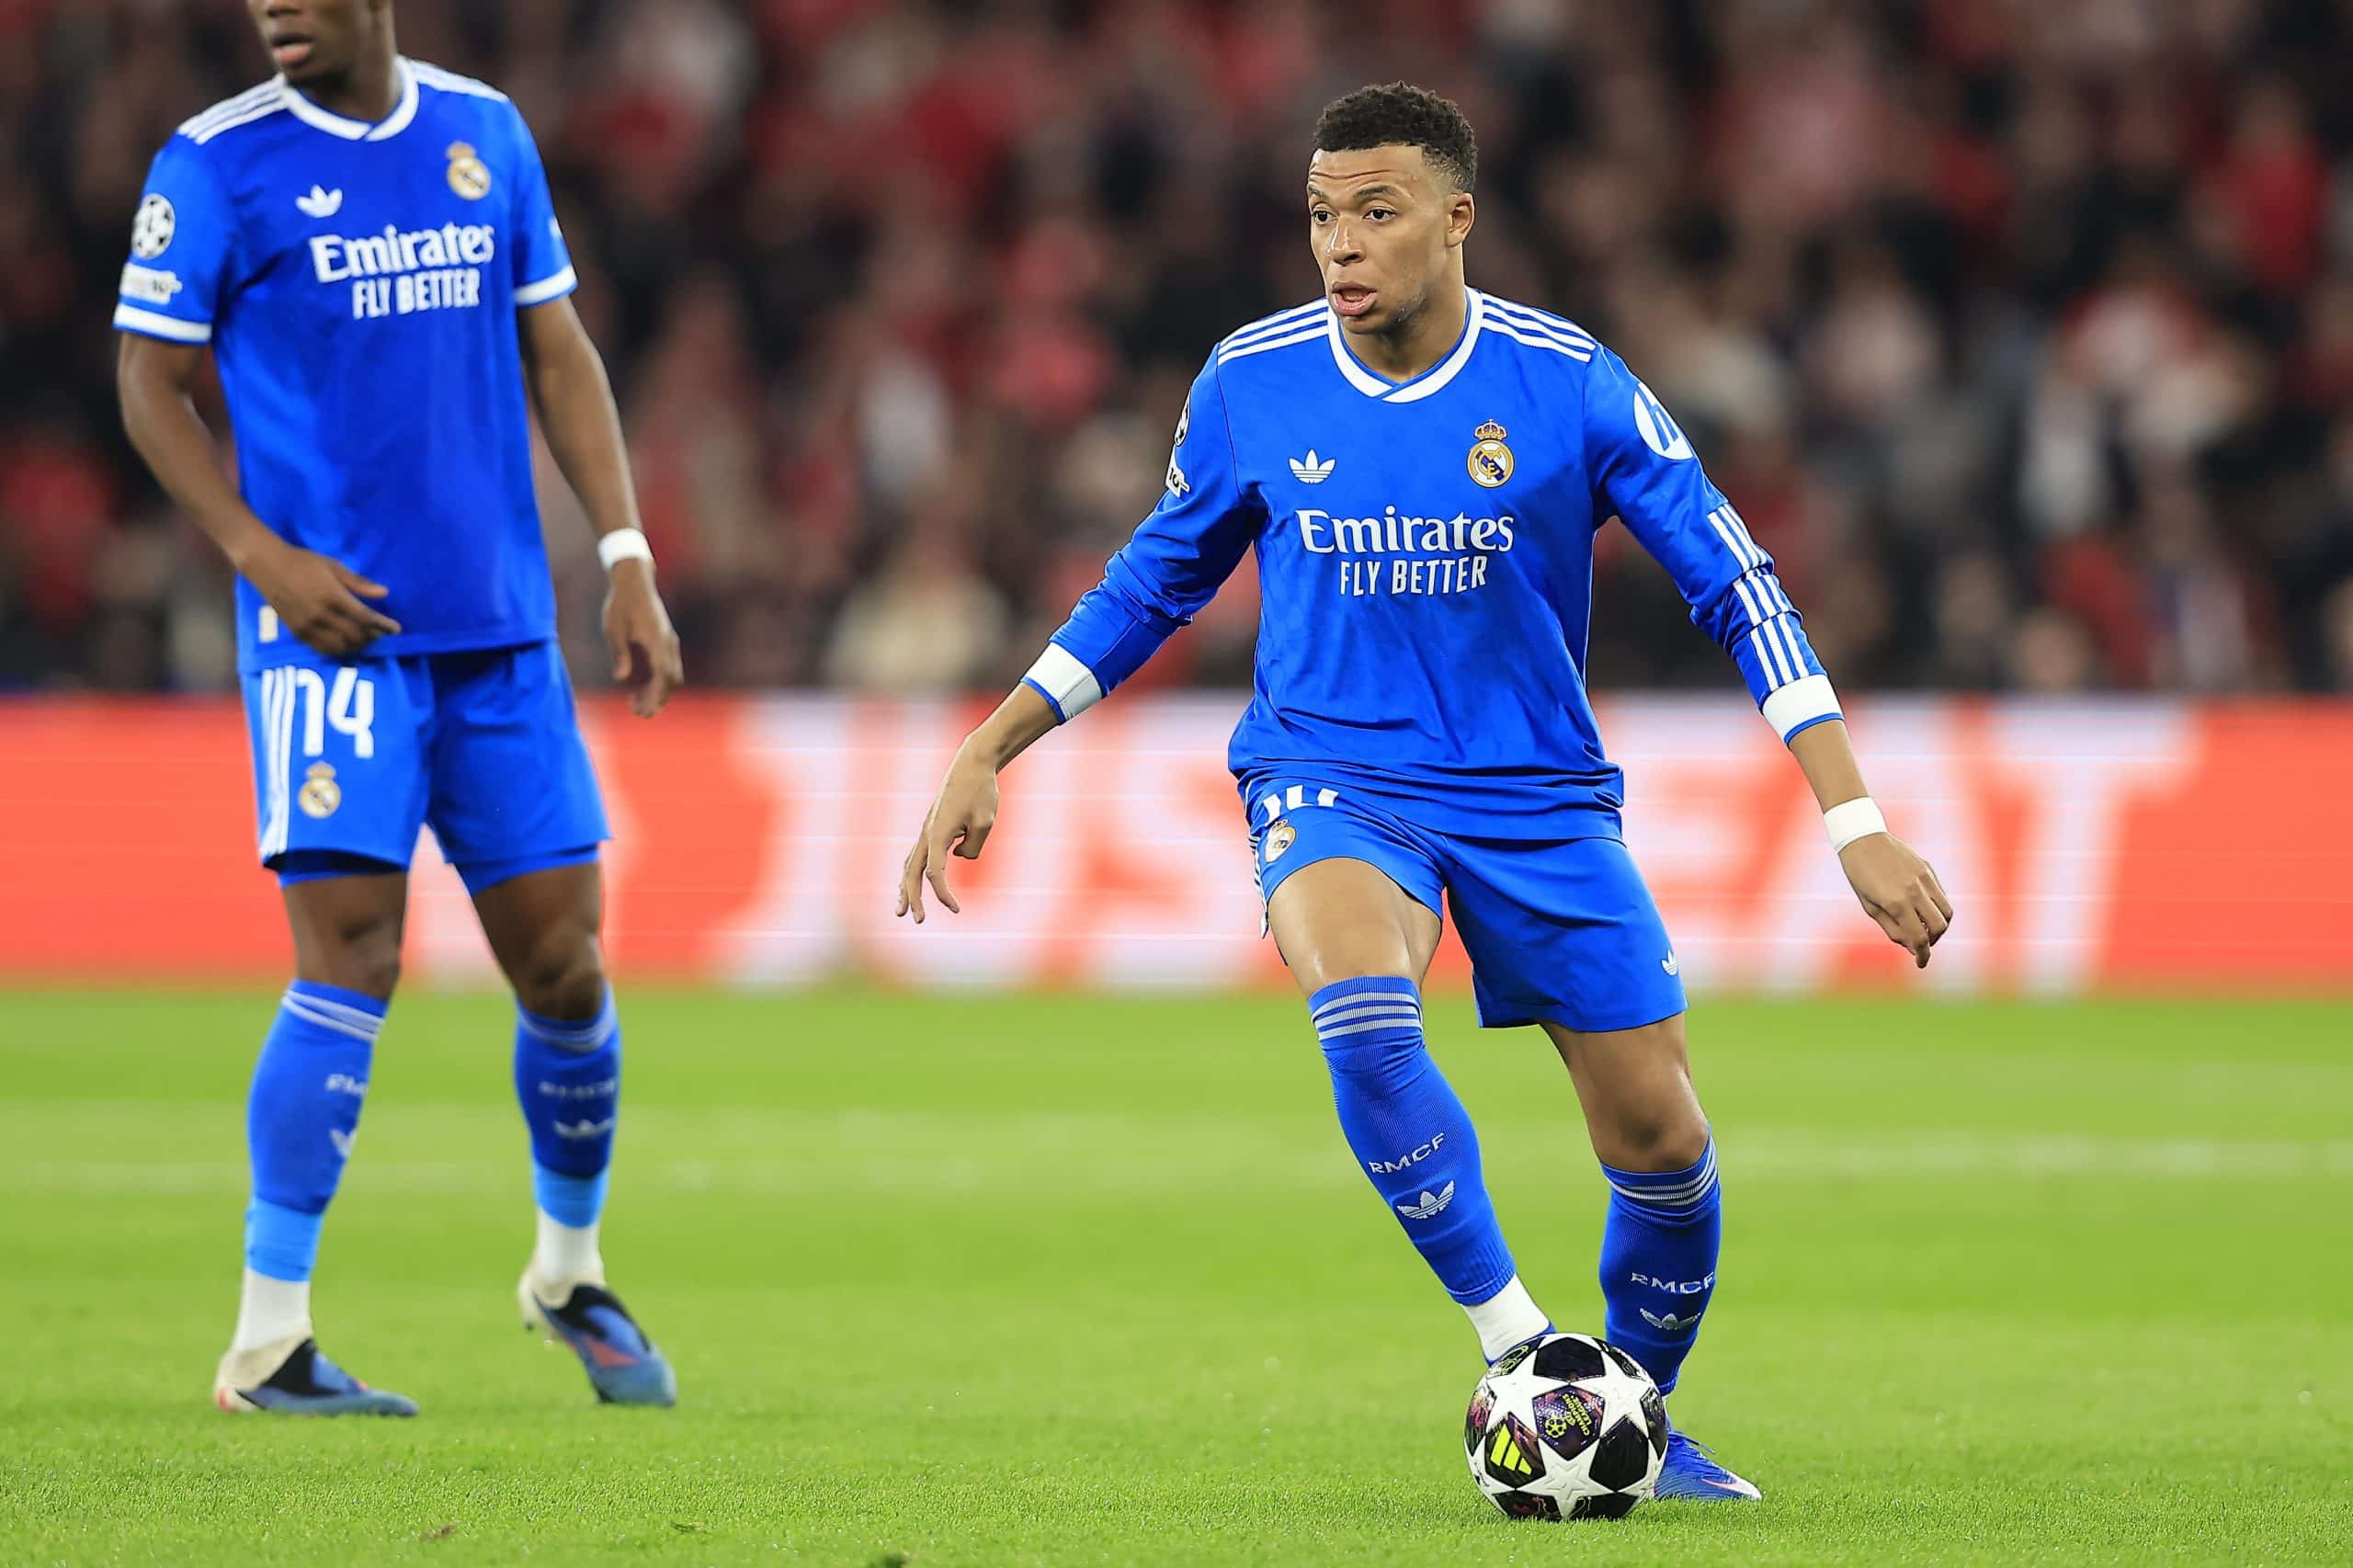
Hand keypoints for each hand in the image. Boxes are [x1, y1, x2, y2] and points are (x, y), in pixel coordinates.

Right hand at [242, 540, 400, 657]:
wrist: (266, 564)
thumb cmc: (303, 561)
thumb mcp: (333, 566)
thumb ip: (359, 582)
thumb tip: (384, 593)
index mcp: (332, 595)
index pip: (365, 617)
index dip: (383, 626)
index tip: (396, 629)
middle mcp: (320, 614)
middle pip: (354, 635)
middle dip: (372, 637)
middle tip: (380, 633)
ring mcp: (307, 625)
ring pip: (339, 646)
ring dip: (356, 646)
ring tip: (364, 640)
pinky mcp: (296, 632)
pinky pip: (321, 648)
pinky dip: (337, 649)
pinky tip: (345, 644)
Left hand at [603, 559, 682, 717]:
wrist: (634, 581)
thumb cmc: (620, 603)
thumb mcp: (613, 629)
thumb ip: (619, 653)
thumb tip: (621, 678)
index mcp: (656, 640)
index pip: (662, 676)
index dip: (654, 696)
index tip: (641, 710)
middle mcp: (668, 643)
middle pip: (672, 681)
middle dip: (658, 700)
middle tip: (638, 712)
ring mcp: (669, 642)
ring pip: (673, 676)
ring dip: (659, 692)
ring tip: (636, 703)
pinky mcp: (666, 642)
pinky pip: (669, 668)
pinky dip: (659, 682)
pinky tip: (642, 687)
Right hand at [897, 742, 1001, 922]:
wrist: (972, 764)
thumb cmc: (981, 792)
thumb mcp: (985, 822)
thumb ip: (974, 847)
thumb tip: (960, 856)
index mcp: (938, 833)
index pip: (936, 873)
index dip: (943, 894)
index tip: (956, 910)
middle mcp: (926, 833)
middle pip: (912, 872)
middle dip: (912, 898)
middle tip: (917, 921)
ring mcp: (926, 829)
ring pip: (909, 864)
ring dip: (905, 887)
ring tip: (901, 910)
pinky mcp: (931, 826)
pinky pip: (917, 854)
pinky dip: (913, 872)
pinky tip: (912, 883)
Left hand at [1839, 833, 1952, 968]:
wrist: (1862, 838)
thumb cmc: (1860, 875)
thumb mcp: (1870, 906)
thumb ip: (1893, 928)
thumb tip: (1913, 946)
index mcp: (1896, 902)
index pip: (1919, 937)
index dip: (1922, 955)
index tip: (1921, 963)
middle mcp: (1915, 890)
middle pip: (1939, 927)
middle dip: (1932, 941)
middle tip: (1919, 944)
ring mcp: (1924, 878)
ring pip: (1947, 911)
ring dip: (1939, 925)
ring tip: (1922, 927)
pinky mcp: (1928, 869)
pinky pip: (1942, 895)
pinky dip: (1937, 908)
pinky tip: (1923, 909)